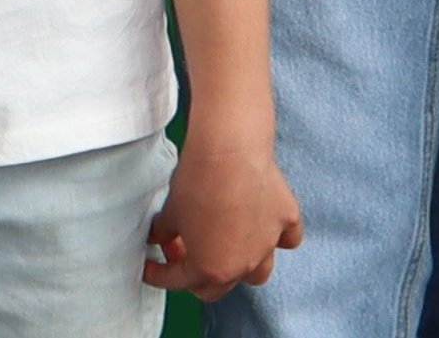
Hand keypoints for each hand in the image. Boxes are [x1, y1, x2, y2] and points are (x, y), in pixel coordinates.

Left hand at [144, 125, 300, 296]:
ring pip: (258, 272)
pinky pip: (287, 239)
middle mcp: (243, 265)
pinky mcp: (286, 220)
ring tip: (227, 245)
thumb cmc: (198, 182)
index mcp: (210, 270)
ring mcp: (268, 245)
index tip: (151, 267)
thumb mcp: (170, 213)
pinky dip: (277, 237)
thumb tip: (160, 236)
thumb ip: (164, 232)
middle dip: (198, 275)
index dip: (160, 274)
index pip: (179, 281)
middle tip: (184, 253)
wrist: (229, 152)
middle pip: (219, 287)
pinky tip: (263, 224)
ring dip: (241, 265)